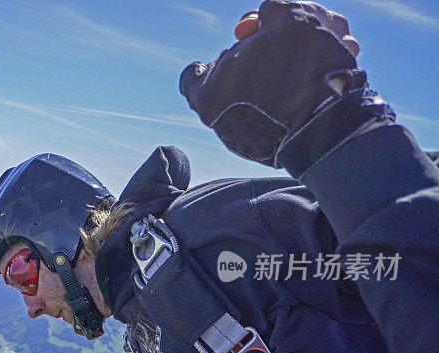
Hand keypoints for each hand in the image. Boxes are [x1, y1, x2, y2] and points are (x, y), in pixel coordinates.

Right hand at [179, 1, 393, 177]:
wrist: (310, 138)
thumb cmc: (257, 112)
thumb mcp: (209, 98)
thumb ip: (194, 79)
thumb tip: (196, 69)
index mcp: (288, 18)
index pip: (270, 8)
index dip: (253, 29)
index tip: (244, 51)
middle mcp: (323, 24)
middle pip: (301, 21)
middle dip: (283, 40)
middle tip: (266, 69)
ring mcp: (344, 47)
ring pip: (324, 40)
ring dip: (308, 53)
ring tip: (290, 80)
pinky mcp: (358, 71)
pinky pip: (340, 63)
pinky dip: (325, 72)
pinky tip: (308, 92)